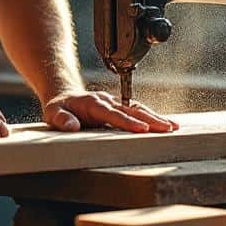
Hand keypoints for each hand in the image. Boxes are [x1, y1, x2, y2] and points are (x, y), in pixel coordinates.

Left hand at [42, 91, 178, 132]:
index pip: (113, 114)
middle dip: (151, 119)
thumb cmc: (60, 108)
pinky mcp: (119, 107)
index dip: (129, 122)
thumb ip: (62, 120)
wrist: (64, 97)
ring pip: (138, 109)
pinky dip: (152, 116)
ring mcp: (114, 103)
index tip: (143, 129)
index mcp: (93, 104)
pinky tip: (164, 124)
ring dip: (156, 117)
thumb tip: (72, 126)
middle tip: (168, 128)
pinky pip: (137, 110)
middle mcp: (107, 101)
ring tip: (173, 127)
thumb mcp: (53, 113)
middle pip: (132, 109)